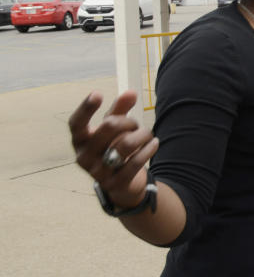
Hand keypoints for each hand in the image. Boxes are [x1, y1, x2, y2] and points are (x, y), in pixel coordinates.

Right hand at [69, 90, 158, 207]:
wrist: (122, 183)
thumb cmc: (113, 149)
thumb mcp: (113, 130)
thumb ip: (120, 110)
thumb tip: (131, 92)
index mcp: (79, 141)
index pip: (76, 123)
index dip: (85, 108)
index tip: (98, 93)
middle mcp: (83, 156)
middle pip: (109, 127)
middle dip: (129, 121)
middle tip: (136, 124)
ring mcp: (97, 172)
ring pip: (126, 144)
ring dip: (143, 135)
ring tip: (148, 134)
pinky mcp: (114, 183)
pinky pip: (136, 161)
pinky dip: (149, 149)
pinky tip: (154, 143)